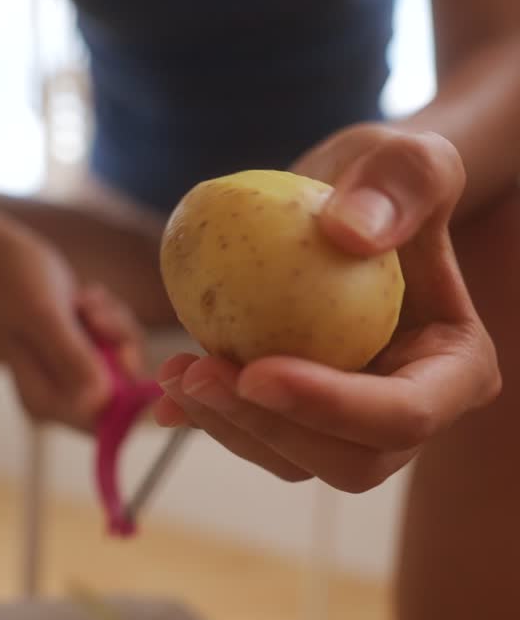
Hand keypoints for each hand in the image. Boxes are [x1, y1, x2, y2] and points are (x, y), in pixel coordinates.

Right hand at [0, 222, 143, 431]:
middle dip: (119, 347)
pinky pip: (120, 343)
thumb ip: (70, 355)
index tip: (128, 354)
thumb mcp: (42, 315)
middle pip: (123, 393)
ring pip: (126, 362)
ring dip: (114, 325)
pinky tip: (83, 297)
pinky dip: (111, 317)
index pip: (102, 425)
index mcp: (43, 402)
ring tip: (82, 299)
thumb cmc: (12, 282)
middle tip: (93, 313)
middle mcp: (60, 396)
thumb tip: (100, 398)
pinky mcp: (83, 353)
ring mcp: (72, 374)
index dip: (130, 400)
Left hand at [155, 125, 500, 491]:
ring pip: (295, 460)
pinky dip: (210, 420)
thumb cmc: (390, 182)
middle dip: (269, 429)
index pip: (405, 414)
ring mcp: (354, 424)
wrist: (350, 205)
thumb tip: (347, 233)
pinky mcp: (303, 417)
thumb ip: (403, 180)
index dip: (331, 407)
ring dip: (228, 428)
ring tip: (175, 372)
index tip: (257, 370)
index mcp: (456, 371)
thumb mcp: (410, 158)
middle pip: (348, 461)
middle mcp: (409, 412)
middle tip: (200, 376)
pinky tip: (164, 393)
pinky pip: (258, 436)